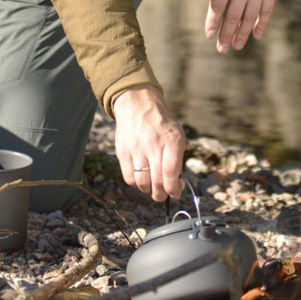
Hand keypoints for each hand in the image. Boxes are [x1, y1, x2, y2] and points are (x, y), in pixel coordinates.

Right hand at [112, 85, 185, 201]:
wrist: (138, 104)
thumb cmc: (161, 123)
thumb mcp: (177, 135)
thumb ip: (177, 158)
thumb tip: (175, 183)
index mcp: (171, 140)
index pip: (171, 172)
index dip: (174, 189)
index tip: (176, 193)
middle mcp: (153, 145)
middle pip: (157, 181)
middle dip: (162, 195)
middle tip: (164, 195)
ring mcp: (136, 149)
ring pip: (142, 183)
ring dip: (149, 191)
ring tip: (153, 188)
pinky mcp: (123, 152)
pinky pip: (128, 178)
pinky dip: (136, 184)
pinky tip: (141, 180)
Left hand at [190, 0, 294, 53]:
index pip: (216, 6)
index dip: (212, 23)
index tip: (209, 35)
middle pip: (232, 17)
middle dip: (225, 35)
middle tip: (222, 49)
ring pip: (249, 18)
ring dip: (242, 34)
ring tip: (236, 46)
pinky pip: (266, 11)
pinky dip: (261, 24)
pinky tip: (257, 35)